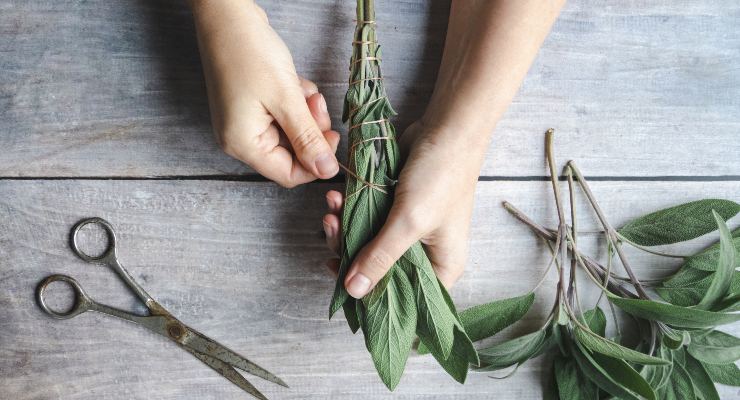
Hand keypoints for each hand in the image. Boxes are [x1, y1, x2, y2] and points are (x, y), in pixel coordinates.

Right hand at [190, 0, 339, 186]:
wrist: (226, 14)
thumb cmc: (249, 52)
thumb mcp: (286, 99)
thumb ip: (308, 138)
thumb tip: (327, 171)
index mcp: (243, 144)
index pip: (289, 175)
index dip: (316, 161)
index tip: (333, 136)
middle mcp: (240, 138)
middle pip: (291, 153)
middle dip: (311, 129)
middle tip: (316, 103)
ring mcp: (245, 121)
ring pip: (291, 132)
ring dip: (305, 113)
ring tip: (303, 89)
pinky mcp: (252, 105)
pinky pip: (284, 115)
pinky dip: (296, 101)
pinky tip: (294, 82)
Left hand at [323, 120, 487, 297]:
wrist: (447, 129)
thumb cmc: (440, 177)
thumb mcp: (410, 222)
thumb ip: (379, 257)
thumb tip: (353, 292)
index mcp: (442, 268)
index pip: (403, 299)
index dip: (371, 297)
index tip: (340, 281)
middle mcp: (426, 255)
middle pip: (378, 272)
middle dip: (349, 252)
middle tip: (330, 228)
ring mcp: (409, 232)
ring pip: (367, 245)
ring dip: (343, 227)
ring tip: (331, 206)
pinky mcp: (395, 211)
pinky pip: (365, 221)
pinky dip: (349, 211)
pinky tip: (337, 197)